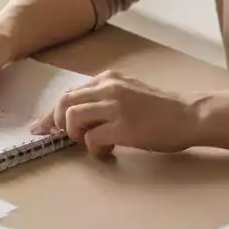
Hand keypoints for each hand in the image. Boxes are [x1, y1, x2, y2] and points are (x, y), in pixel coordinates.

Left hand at [33, 71, 198, 157]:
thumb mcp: (128, 92)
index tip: (40, 127)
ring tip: (91, 142)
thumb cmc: (160, 108)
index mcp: (108, 78)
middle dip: (54, 123)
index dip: (50, 112)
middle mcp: (108, 87)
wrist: (189, 115)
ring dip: (76, 135)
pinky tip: (109, 150)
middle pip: (64, 103)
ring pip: (72, 118)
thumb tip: (76, 116)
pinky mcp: (124, 126)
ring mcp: (116, 105)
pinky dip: (94, 148)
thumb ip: (103, 97)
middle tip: (60, 139)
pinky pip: (92, 138)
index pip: (69, 93)